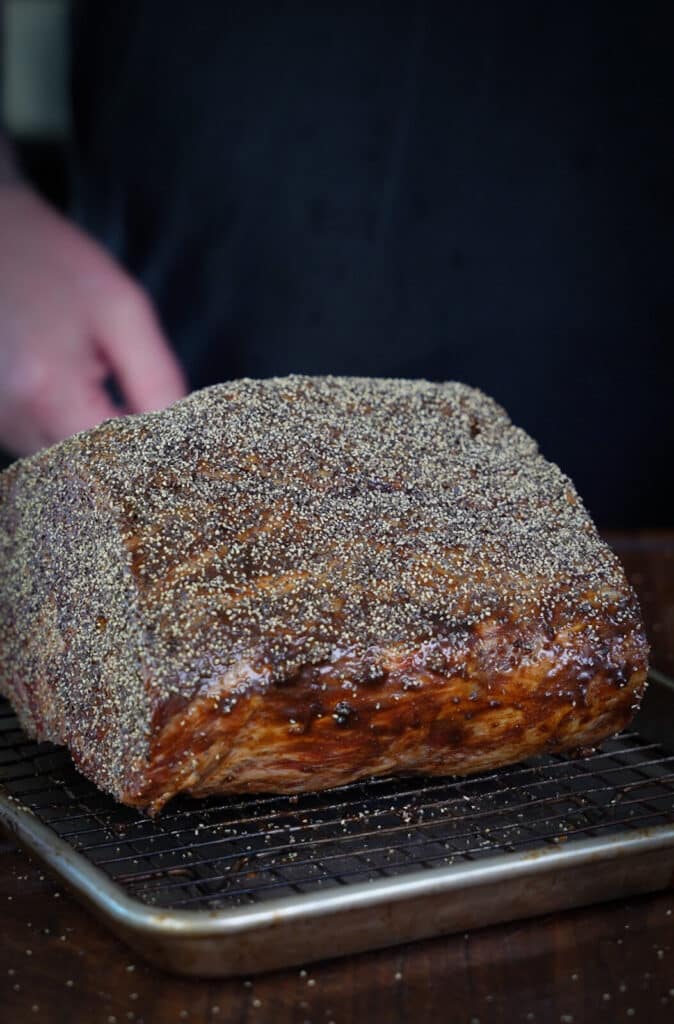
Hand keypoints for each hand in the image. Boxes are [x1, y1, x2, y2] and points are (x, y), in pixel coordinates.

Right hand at [0, 183, 186, 455]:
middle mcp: (11, 418)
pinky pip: (41, 445)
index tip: (184, 445)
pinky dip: (71, 433)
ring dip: (98, 446)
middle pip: (89, 472)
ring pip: (64, 465)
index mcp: (46, 391)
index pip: (117, 460)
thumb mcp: (121, 310)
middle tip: (154, 422)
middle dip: (128, 456)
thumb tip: (178, 434)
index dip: (154, 457)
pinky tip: (84, 398)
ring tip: (111, 396)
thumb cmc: (54, 264)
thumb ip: (155, 378)